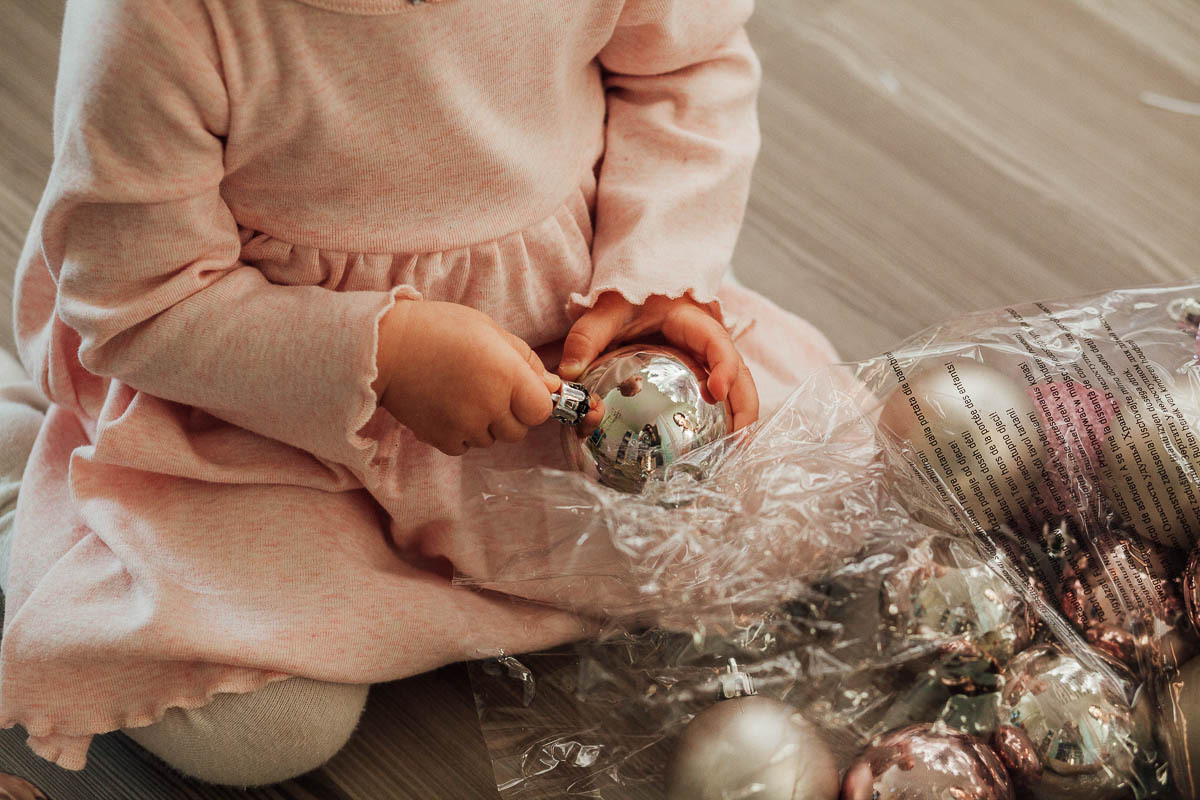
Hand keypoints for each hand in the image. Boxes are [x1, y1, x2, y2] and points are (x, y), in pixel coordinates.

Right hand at [372, 300, 560, 455]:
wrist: (385, 346)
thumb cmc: (439, 328)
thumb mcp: (490, 329)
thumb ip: (525, 359)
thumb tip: (552, 386)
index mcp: (506, 374)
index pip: (542, 410)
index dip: (535, 401)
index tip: (521, 390)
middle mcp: (489, 404)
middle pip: (518, 430)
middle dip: (511, 414)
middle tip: (487, 389)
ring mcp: (464, 425)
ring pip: (491, 440)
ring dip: (485, 424)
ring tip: (462, 394)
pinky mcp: (441, 439)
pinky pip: (465, 447)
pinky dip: (461, 433)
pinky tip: (447, 407)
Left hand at [557, 292, 758, 430]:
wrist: (636, 296)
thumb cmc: (627, 300)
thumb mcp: (607, 311)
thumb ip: (587, 337)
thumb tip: (568, 373)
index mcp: (692, 322)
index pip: (717, 343)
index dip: (724, 367)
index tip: (715, 392)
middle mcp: (710, 343)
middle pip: (740, 375)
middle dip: (743, 408)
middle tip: (737, 441)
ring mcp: (710, 363)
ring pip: (737, 391)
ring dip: (739, 422)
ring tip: (730, 454)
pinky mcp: (703, 377)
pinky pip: (721, 401)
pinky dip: (724, 423)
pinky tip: (713, 449)